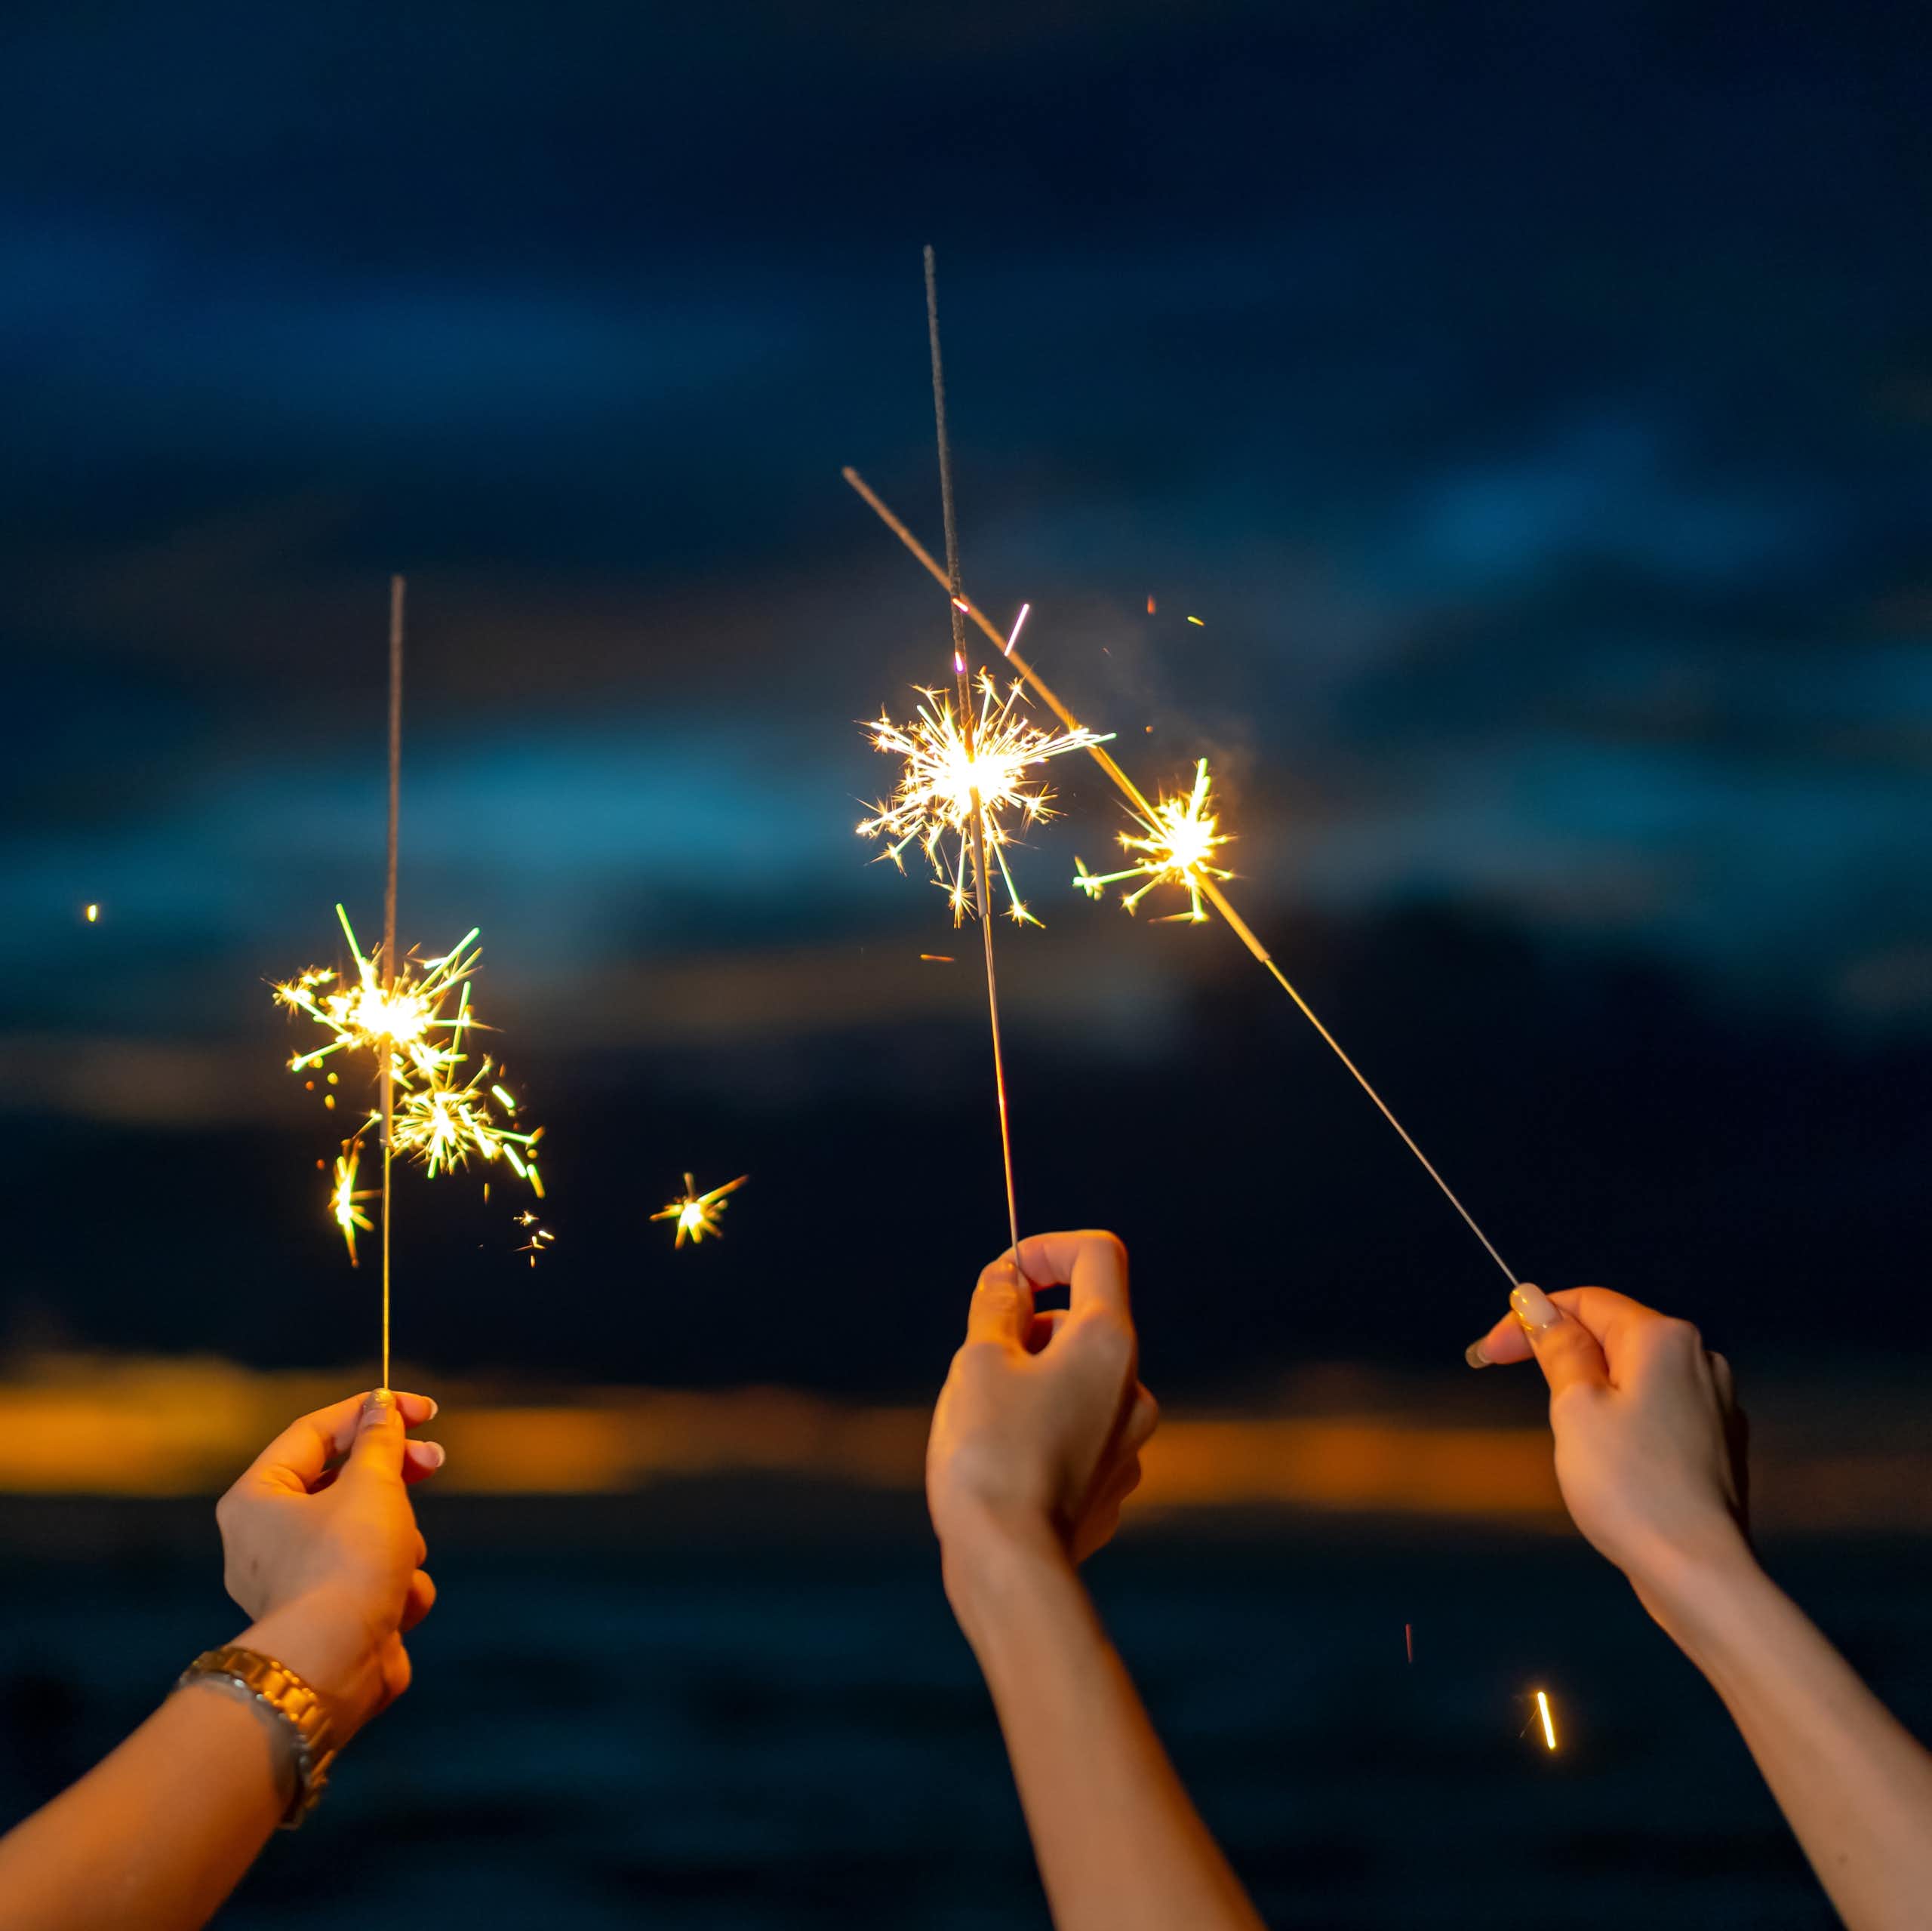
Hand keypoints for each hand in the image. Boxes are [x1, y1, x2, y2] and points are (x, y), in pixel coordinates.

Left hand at [214, 1389, 444, 1743]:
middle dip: (396, 1478)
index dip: (372, 1412)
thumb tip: (382, 1407)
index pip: (316, 1431)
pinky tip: (397, 1605)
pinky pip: (373, 1579)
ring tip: (402, 1564)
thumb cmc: (346, 1562)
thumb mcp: (373, 1483)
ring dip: (401, 1542)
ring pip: (370, 1532)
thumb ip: (381, 1439)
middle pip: (345, 1481)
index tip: (423, 1409)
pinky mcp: (329, 1617)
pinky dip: (396, 1587)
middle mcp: (266, 1538)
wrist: (335, 1667)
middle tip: (434, 1461)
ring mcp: (298, 1581)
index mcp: (258, 1496)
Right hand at [928, 1231, 1157, 1580]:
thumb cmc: (991, 1456)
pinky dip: (1041, 1433)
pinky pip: (1076, 1435)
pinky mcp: (1110, 1487)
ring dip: (1030, 1385)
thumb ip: (997, 1307)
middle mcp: (1134, 1388)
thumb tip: (1009, 1279)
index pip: (1098, 1254)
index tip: (1004, 1275)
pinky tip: (1007, 1470)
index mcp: (1108, 1343)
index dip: (1047, 1248)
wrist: (1012, 1569)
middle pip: (1080, 1323)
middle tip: (977, 1370)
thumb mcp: (979, 1360)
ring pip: (1075, 1383)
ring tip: (984, 1429)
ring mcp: (1129, 1443)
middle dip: (1026, 1332)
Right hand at [1469, 1284, 1751, 1618]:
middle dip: (1562, 1356)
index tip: (1489, 1354)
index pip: (1584, 1302)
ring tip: (1570, 1438)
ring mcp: (1717, 1403)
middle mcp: (1700, 1358)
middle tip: (1522, 1392)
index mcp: (1663, 1338)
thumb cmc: (1628, 1484)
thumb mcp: (1575, 1407)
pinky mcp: (1720, 1444)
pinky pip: (1658, 1410)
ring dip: (1592, 1391)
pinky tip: (1613, 1461)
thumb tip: (1533, 1298)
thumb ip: (1557, 1347)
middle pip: (1612, 1335)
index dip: (1529, 1319)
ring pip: (1635, 1376)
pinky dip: (1625, 1420)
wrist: (1698, 1570)